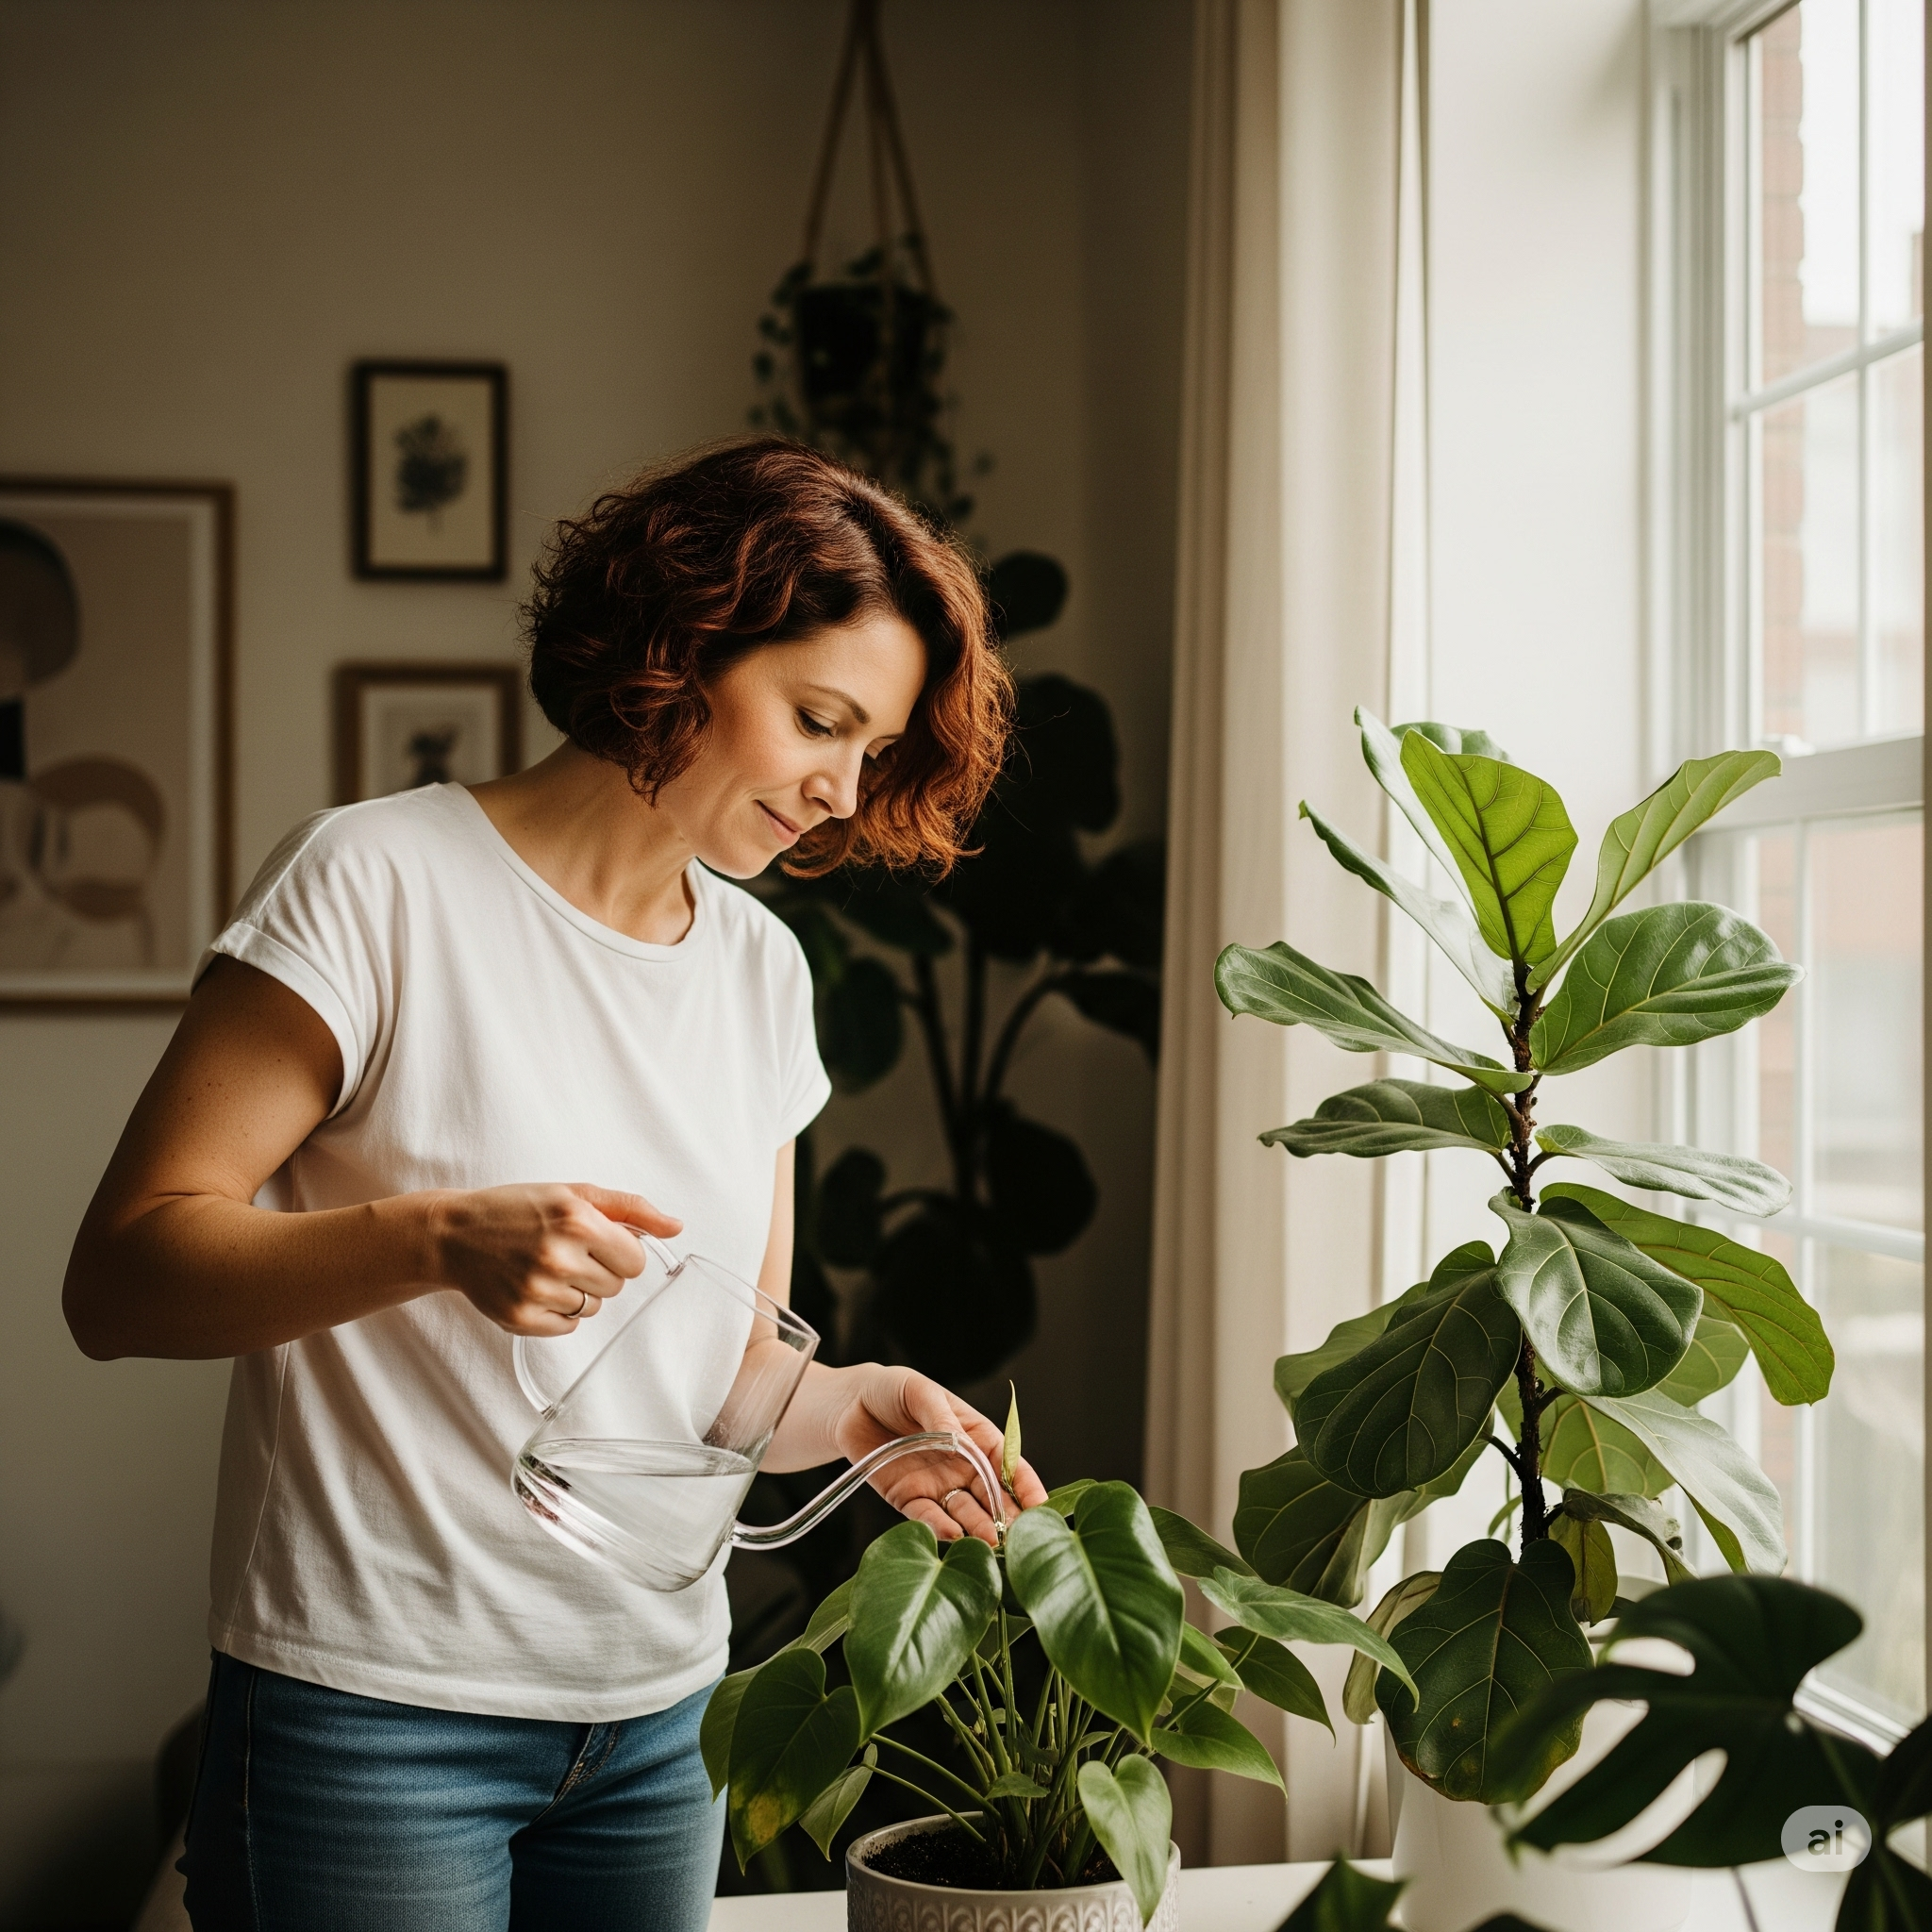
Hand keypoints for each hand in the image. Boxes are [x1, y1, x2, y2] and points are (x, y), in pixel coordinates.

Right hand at [425, 1183, 681, 1334]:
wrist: (453, 1235)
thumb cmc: (517, 1209)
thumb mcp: (574, 1193)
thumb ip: (631, 1209)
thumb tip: (676, 1227)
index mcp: (577, 1220)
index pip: (636, 1260)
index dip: (621, 1251)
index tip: (598, 1242)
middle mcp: (558, 1256)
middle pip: (617, 1286)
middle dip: (599, 1270)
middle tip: (565, 1252)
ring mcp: (537, 1290)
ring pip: (593, 1308)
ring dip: (578, 1292)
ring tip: (545, 1268)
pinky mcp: (520, 1317)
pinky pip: (568, 1327)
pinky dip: (557, 1312)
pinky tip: (533, 1287)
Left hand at [828, 1364, 1047, 1545]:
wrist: (850, 1404)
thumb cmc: (892, 1390)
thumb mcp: (920, 1391)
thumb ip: (941, 1416)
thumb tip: (958, 1440)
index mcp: (974, 1435)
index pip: (1007, 1462)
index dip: (1025, 1483)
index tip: (1040, 1505)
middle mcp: (962, 1465)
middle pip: (992, 1495)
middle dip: (1007, 1517)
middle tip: (1019, 1537)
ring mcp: (937, 1485)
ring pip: (965, 1513)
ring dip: (978, 1529)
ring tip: (990, 1545)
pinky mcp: (908, 1499)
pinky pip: (927, 1518)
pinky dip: (940, 1529)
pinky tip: (952, 1537)